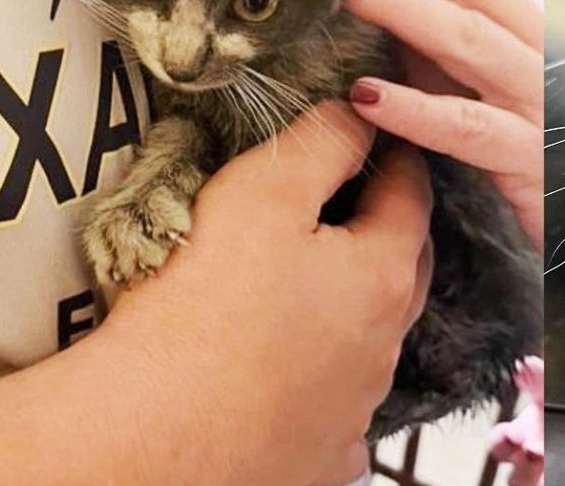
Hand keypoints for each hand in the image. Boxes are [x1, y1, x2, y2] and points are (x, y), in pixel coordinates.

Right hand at [0, 102, 432, 485]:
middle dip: (390, 229)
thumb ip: (320, 144)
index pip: (411, 194)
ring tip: (322, 285)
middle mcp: (387, 344)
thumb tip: (359, 114)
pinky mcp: (324, 457)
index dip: (397, 156)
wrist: (152, 441)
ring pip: (374, 340)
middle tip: (360, 201)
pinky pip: (341, 411)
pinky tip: (302, 377)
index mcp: (384, 274)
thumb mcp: (262, 196)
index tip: (382, 135)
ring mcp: (359, 409)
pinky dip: (329, 384)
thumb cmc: (206, 305)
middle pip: (406, 268)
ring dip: (359, 308)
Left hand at [345, 0, 544, 253]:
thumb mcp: (491, 81)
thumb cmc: (535, 147)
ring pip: (470, 42)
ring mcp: (540, 105)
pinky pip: (468, 129)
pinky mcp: (531, 161)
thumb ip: (450, 33)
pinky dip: (416, 109)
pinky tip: (366, 98)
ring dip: (406, 11)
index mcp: (533, 29)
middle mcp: (542, 54)